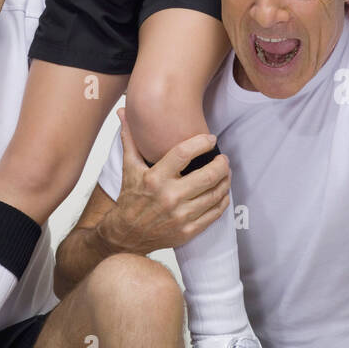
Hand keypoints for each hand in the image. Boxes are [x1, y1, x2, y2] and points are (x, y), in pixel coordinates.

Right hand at [98, 109, 230, 254]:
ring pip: (214, 195)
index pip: (183, 153)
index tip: (210, 139)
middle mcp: (169, 197)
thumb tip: (123, 112)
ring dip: (225, 181)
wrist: (126, 235)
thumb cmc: (130, 198)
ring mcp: (180, 216)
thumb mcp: (129, 167)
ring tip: (225, 172)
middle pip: (207, 176)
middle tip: (223, 158)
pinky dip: (222, 201)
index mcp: (155, 178)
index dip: (201, 143)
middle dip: (221, 164)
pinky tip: (222, 192)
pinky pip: (214, 214)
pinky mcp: (187, 231)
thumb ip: (130, 139)